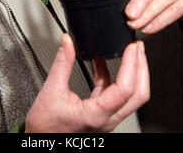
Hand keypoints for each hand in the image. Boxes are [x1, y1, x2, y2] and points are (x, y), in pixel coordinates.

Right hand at [25, 34, 148, 132]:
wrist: (41, 141)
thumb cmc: (45, 126)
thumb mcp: (51, 90)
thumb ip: (62, 63)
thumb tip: (68, 42)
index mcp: (96, 115)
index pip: (124, 89)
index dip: (131, 65)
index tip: (132, 48)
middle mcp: (106, 119)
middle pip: (138, 95)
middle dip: (141, 68)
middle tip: (138, 47)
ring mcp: (106, 118)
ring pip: (131, 96)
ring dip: (132, 72)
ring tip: (128, 52)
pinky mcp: (101, 115)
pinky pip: (114, 94)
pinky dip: (113, 76)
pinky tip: (103, 62)